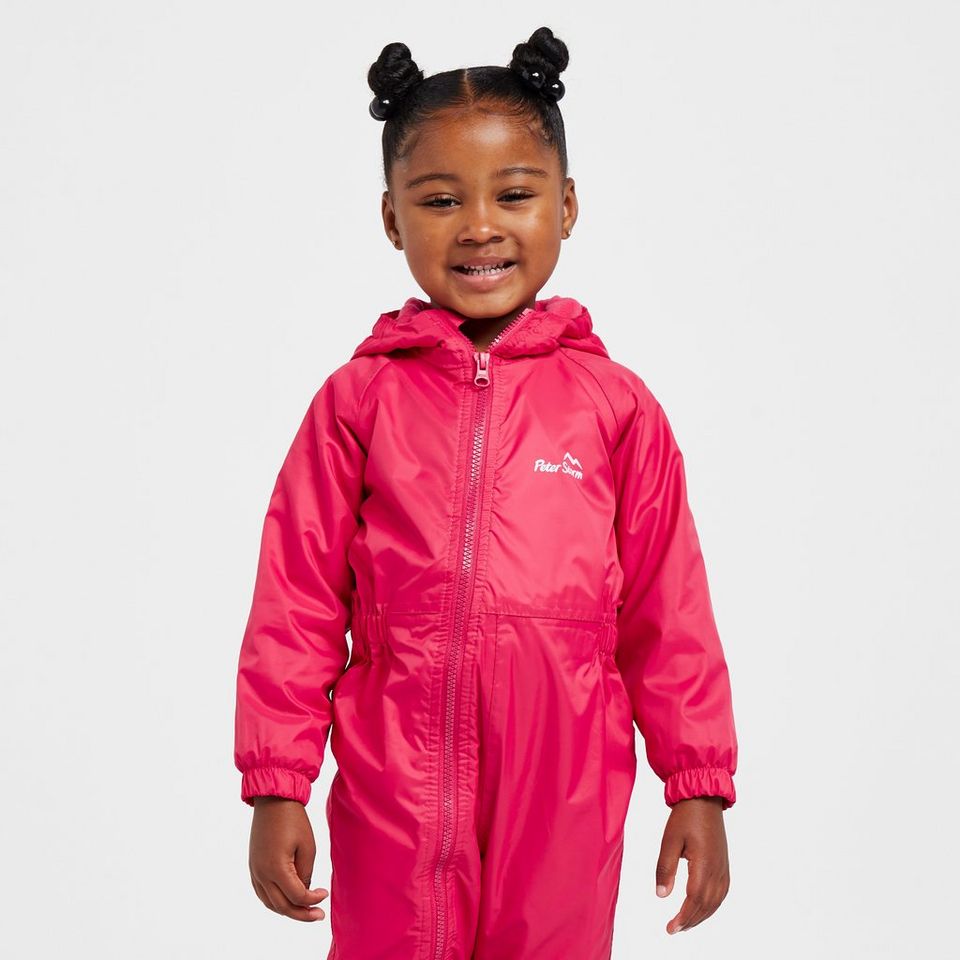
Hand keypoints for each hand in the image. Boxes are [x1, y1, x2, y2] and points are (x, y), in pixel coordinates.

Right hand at [248, 796, 329, 920]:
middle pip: (282, 906)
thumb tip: (303, 892)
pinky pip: (262, 893)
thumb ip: (306, 873)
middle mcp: (262, 874)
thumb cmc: (293, 820)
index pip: (297, 897)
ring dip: (287, 910)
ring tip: (305, 910)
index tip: (324, 894)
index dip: (313, 900)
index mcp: (276, 868)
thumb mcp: (307, 846)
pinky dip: (275, 901)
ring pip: (270, 903)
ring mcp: (255, 871)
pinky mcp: (253, 866)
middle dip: (301, 914)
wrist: (273, 800)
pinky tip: (288, 900)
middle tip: (318, 915)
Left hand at [655, 796, 729, 933]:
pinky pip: (721, 893)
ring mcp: (723, 867)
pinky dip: (711, 905)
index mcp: (704, 864)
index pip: (694, 899)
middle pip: (706, 904)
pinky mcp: (724, 864)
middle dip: (690, 920)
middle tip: (673, 929)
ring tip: (685, 923)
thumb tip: (662, 895)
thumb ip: (665, 868)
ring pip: (715, 901)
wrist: (704, 799)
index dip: (684, 917)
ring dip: (701, 915)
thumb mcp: (669, 840)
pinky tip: (701, 908)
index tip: (671, 928)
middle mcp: (717, 869)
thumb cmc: (685, 817)